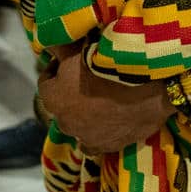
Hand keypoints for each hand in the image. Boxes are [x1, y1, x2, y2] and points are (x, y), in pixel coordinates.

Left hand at [37, 52, 175, 157]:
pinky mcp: (107, 146)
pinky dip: (98, 133)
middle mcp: (64, 122)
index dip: (56, 69)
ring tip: (101, 98)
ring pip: (78, 125)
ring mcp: (85, 137)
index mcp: (52, 99)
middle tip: (87, 77)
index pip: (45, 82)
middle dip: (69, 92)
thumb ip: (57, 48)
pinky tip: (107, 121)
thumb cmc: (105, 65)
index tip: (68, 61)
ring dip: (83, 114)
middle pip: (62, 104)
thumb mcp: (75, 50)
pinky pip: (95, 143)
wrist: (145, 86)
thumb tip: (46, 44)